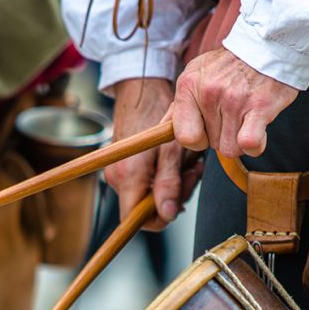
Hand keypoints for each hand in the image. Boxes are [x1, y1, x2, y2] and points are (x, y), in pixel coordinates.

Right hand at [105, 78, 184, 230]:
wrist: (141, 89)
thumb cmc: (157, 113)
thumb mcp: (171, 150)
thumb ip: (169, 184)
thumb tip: (168, 214)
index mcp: (127, 177)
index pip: (136, 220)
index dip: (160, 218)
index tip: (180, 202)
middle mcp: (116, 179)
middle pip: (144, 210)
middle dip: (171, 198)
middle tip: (191, 175)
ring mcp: (117, 174)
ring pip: (147, 198)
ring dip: (171, 186)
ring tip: (188, 164)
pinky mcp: (122, 168)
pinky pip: (144, 185)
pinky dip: (163, 179)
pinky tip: (177, 163)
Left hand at [172, 47, 298, 157]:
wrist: (267, 43)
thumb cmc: (229, 66)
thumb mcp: (196, 75)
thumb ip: (178, 106)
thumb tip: (161, 129)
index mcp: (188, 86)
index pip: (184, 137)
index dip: (197, 140)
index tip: (206, 130)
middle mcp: (209, 92)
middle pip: (212, 144)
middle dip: (223, 135)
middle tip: (233, 112)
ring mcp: (234, 99)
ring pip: (231, 148)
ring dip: (239, 138)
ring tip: (246, 115)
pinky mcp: (260, 106)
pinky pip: (249, 144)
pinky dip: (254, 145)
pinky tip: (258, 131)